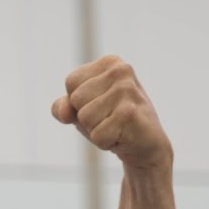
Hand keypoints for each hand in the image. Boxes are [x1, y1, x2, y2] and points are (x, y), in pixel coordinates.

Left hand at [52, 55, 171, 169]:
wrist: (146, 146)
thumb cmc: (111, 123)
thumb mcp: (82, 110)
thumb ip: (63, 107)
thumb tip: (64, 112)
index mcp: (110, 63)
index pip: (71, 82)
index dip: (79, 102)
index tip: (101, 105)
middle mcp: (121, 70)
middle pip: (76, 99)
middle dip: (87, 118)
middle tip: (110, 118)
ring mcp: (127, 90)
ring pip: (84, 117)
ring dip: (96, 130)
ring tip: (116, 127)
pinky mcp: (129, 113)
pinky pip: (97, 135)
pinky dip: (105, 142)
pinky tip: (122, 136)